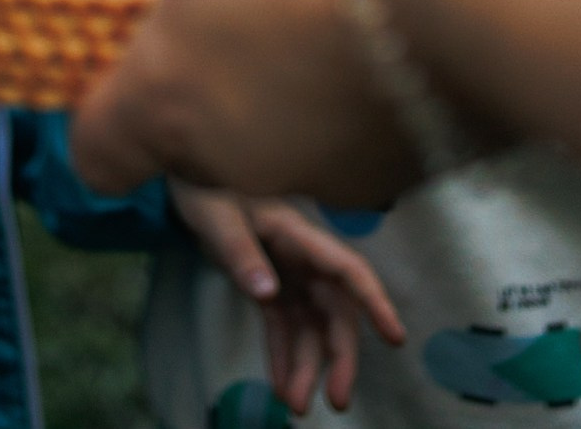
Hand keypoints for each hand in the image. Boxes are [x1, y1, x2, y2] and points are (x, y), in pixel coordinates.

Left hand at [73, 0, 451, 205]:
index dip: (113, 114)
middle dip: (224, 83)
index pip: (99, 151)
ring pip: (290, 141)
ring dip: (306, 89)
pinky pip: (368, 139)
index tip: (146, 69)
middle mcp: (233, 158)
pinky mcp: (403, 178)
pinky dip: (376, 100)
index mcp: (167, 92)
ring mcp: (323, 178)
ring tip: (356, 10)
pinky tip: (410, 38)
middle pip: (201, 142)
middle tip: (268, 7)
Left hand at [170, 184, 408, 414]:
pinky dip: (283, 356)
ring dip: (308, 366)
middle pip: (335, 310)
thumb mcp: (217, 216)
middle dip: (340, 357)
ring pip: (310, 326)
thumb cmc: (206, 185)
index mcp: (300, 235)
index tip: (395, 338)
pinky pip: (283, 326)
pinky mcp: (268, 285)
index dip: (375, 302)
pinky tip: (281, 387)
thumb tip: (267, 293)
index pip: (349, 270)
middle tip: (339, 402)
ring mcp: (287, 273)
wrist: (184, 175)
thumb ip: (241, 253)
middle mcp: (303, 258)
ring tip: (297, 406)